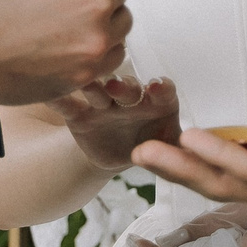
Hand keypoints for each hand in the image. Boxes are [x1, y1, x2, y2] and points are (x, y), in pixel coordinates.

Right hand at [0, 0, 131, 105]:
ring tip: (70, 22)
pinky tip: (62, 46)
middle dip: (104, 2)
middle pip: (121, 15)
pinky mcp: (71, 86)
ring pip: (114, 46)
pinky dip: (89, 57)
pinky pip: (96, 70)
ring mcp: (87, 65)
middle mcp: (98, 35)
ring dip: (102, 31)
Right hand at [47, 75, 178, 171]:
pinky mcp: (79, 114)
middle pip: (128, 87)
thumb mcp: (169, 149)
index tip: (157, 87)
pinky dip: (56, 96)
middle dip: (125, 86)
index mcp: (157, 102)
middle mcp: (130, 97)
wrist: (120, 153)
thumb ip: (182, 152)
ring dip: (93, 87)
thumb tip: (198, 160)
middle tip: (120, 87)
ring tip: (88, 86)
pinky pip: (66, 104)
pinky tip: (47, 90)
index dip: (160, 88)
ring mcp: (103, 103)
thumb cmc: (151, 144)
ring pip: (97, 90)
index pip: (162, 91)